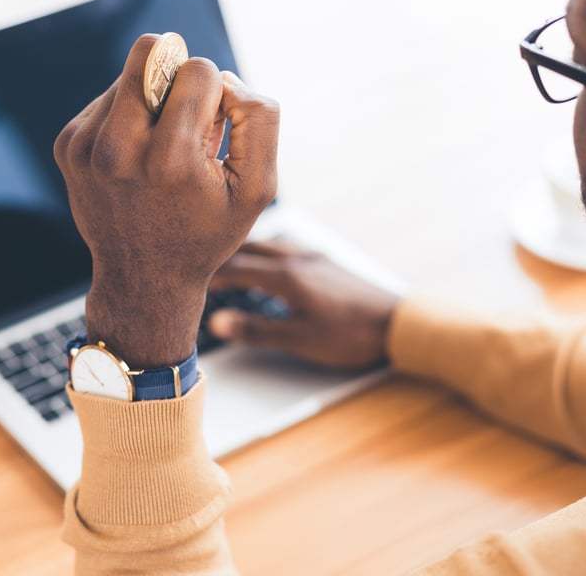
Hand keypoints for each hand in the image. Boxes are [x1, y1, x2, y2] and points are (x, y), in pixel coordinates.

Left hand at [53, 34, 279, 367]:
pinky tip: (140, 157)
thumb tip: (224, 78)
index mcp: (168, 158)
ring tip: (163, 151)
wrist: (144, 279)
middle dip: (179, 79)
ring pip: (131, 74)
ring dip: (155, 100)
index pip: (198, 69)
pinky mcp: (67, 143)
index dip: (218, 95)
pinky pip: (109, 98)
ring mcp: (84, 144)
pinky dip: (131, 116)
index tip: (214, 134)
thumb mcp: (257, 187)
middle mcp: (117, 147)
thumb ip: (258, 120)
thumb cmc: (207, 230)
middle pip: (151, 51)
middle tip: (186, 125)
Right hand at [207, 238, 401, 369]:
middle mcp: (298, 258)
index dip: (208, 271)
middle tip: (198, 262)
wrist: (398, 324)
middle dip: (222, 255)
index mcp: (286, 275)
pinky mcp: (327, 262)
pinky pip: (286, 248)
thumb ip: (257, 330)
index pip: (235, 266)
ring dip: (245, 250)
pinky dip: (266, 252)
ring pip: (269, 244)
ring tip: (227, 257)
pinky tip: (270, 261)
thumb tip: (217, 321)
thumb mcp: (300, 340)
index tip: (187, 276)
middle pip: (249, 248)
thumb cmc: (351, 335)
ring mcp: (314, 257)